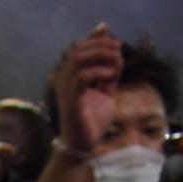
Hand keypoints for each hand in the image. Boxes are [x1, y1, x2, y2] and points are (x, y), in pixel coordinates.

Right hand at [52, 24, 122, 154]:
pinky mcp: (71, 100)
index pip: (79, 47)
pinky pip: (82, 77)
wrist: (84, 145)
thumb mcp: (105, 93)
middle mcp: (64, 79)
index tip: (112, 36)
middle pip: (78, 48)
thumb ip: (109, 75)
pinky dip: (99, 71)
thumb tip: (117, 54)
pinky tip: (111, 75)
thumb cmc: (92, 121)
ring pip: (78, 58)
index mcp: (70, 76)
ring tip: (116, 60)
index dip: (94, 37)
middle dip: (100, 44)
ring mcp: (66, 89)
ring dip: (100, 54)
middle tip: (118, 49)